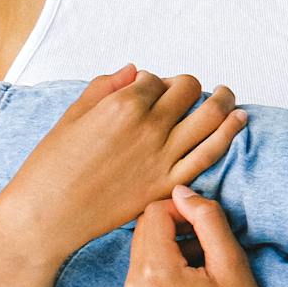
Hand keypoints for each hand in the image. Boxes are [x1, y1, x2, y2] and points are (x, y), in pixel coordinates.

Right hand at [0, 68, 245, 254]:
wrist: (48, 215)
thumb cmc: (51, 166)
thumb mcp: (73, 116)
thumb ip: (105, 87)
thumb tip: (134, 71)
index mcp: (122, 105)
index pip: (155, 79)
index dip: (153, 82)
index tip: (148, 90)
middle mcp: (149, 127)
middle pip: (188, 90)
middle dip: (189, 86)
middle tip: (188, 90)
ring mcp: (163, 156)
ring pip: (209, 116)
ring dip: (223, 100)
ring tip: (227, 94)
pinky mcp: (168, 183)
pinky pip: (209, 153)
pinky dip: (229, 133)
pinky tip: (238, 119)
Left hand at [119, 186, 287, 286]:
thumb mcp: (233, 264)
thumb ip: (207, 220)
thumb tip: (182, 191)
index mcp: (156, 275)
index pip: (154, 214)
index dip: (181, 211)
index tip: (206, 227)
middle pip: (143, 235)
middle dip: (173, 232)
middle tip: (208, 250)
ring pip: (141, 260)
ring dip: (168, 256)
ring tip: (202, 276)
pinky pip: (139, 286)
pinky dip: (160, 281)